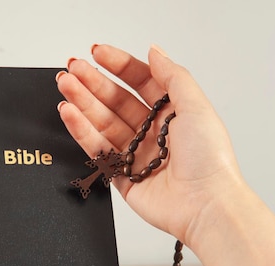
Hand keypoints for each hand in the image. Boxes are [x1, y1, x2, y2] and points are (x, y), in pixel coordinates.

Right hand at [56, 44, 247, 246]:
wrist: (205, 205)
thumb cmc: (209, 160)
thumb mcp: (196, 107)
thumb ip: (173, 76)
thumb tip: (154, 51)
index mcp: (173, 113)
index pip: (141, 82)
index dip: (118, 65)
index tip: (97, 53)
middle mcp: (153, 132)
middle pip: (116, 101)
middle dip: (93, 83)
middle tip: (72, 69)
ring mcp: (136, 153)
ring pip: (102, 122)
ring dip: (82, 102)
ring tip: (64, 85)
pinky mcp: (121, 176)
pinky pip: (97, 149)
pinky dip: (81, 130)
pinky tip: (69, 112)